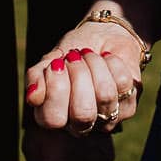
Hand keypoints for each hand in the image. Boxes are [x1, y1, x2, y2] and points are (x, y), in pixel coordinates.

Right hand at [26, 19, 144, 135]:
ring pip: (104, 96)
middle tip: (75, 56)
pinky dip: (112, 62)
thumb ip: (36, 78)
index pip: (52, 119)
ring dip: (95, 65)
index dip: (56, 89)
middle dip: (79, 76)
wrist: (103, 36)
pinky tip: (106, 58)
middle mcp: (81, 124)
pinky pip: (122, 83)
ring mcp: (107, 118)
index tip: (57, 63)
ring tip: (89, 54)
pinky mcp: (128, 106)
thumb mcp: (50, 60)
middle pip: (82, 113)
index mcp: (55, 116)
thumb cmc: (72, 51)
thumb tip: (33, 96)